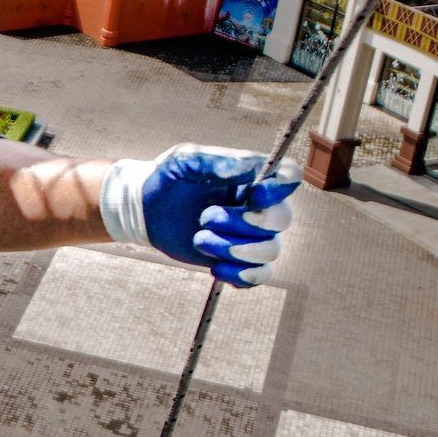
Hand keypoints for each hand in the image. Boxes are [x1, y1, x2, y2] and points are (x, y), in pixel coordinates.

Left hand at [100, 143, 298, 286]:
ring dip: (236, 249)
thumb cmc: (172, 176)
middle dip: (246, 222)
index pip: (289, 178)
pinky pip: (259, 276)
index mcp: (255, 176)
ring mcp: (252, 236)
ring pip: (270, 250)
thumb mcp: (188, 160)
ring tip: (199, 239)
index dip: (281, 189)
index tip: (255, 195)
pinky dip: (242, 276)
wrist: (148, 207)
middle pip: (281, 219)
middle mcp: (261, 206)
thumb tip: (242, 167)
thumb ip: (216, 161)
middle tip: (206, 217)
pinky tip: (216, 269)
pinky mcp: (238, 260)